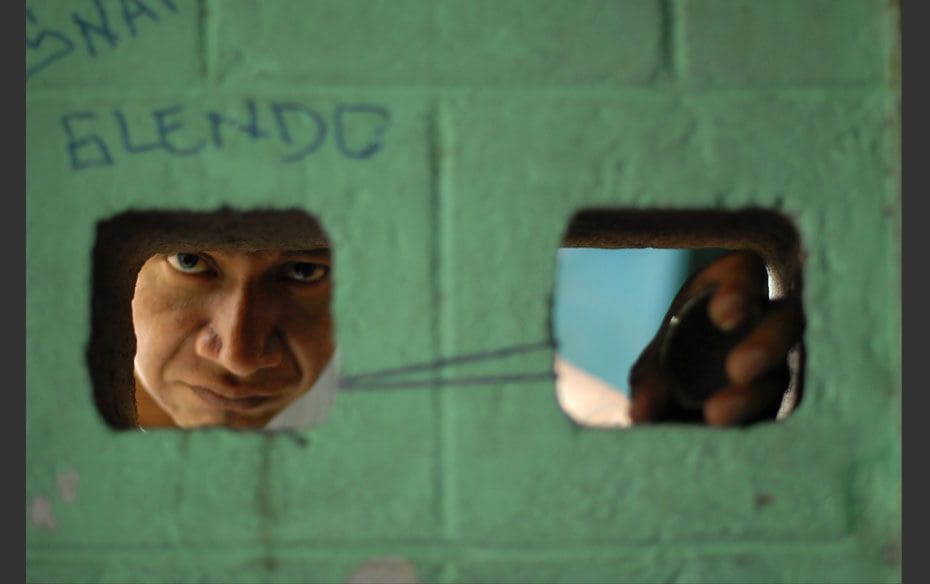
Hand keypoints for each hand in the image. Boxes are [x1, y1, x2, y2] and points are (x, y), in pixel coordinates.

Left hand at [628, 251, 804, 425]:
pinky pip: (781, 413)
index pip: (745, 271)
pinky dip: (751, 424)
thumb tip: (642, 412)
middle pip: (787, 319)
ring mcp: (780, 365)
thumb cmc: (668, 371)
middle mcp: (764, 322)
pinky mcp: (784, 405)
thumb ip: (648, 383)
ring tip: (716, 416)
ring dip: (752, 396)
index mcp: (727, 290)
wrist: (678, 415)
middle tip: (738, 370)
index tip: (724, 315)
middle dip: (768, 342)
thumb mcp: (652, 372)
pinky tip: (726, 438)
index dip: (741, 286)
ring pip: (783, 373)